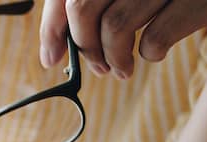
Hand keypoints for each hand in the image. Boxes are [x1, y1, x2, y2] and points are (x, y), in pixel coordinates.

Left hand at [39, 0, 206, 78]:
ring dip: (114, 58)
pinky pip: (156, 36)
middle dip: (85, 46)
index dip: (52, 27)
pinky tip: (154, 53)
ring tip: (122, 69)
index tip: (51, 57)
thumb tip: (53, 50)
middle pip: (83, 7)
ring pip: (116, 25)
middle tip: (97, 66)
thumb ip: (95, 7)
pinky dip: (149, 53)